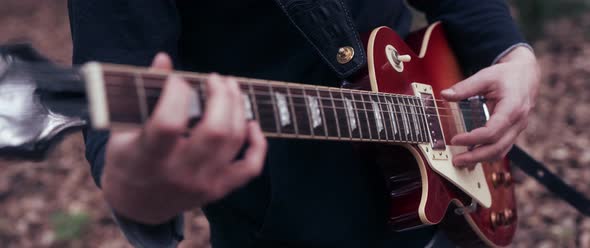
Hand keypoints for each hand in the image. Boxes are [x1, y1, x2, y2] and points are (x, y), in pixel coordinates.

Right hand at [101, 53, 266, 223]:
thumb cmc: (128, 160)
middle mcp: (177, 173)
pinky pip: (250, 168)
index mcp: (147, 157)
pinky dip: (257, 144)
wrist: (136, 206)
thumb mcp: (123, 129)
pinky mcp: (218, 190)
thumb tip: (165, 58)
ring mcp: (201, 184)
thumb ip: (145, 94)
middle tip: (217, 78)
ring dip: (238, 109)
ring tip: (231, 89)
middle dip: (222, 97)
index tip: (179, 80)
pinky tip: (251, 124)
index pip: (168, 123)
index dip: (177, 94)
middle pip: (215, 131)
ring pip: (233, 142)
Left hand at [441, 46, 539, 167]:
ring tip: (462, 162)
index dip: (472, 138)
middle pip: (497, 147)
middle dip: (476, 157)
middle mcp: (518, 122)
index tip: (454, 140)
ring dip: (481, 159)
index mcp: (512, 108)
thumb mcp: (485, 76)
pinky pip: (502, 148)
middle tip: (456, 161)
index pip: (492, 131)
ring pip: (501, 151)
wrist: (526, 75)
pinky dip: (487, 154)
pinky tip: (472, 156)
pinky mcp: (513, 132)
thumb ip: (465, 87)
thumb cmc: (507, 75)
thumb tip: (445, 94)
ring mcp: (517, 129)